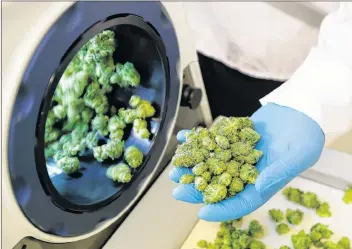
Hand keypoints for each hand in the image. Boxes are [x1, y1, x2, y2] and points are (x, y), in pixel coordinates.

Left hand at [169, 103, 323, 221]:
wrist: (301, 110)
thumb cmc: (305, 136)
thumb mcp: (298, 156)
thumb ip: (278, 172)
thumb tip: (258, 186)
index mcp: (262, 183)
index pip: (240, 202)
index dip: (221, 209)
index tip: (201, 212)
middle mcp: (247, 171)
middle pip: (219, 184)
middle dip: (197, 188)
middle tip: (177, 188)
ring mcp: (238, 154)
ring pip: (211, 164)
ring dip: (192, 164)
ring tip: (175, 164)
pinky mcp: (233, 138)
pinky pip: (212, 142)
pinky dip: (198, 140)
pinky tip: (183, 137)